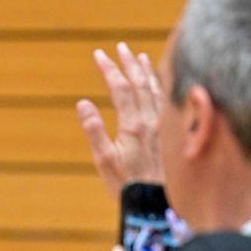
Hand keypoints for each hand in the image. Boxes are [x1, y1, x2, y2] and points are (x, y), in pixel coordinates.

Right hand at [75, 42, 163, 199]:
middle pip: (140, 84)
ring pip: (155, 91)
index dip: (110, 69)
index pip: (121, 88)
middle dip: (129, 63)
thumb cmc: (126, 185)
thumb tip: (83, 103)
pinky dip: (158, 87)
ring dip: (146, 72)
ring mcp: (161, 127)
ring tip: (140, 57)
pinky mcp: (167, 135)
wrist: (156, 204)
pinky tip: (156, 85)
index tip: (99, 54)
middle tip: (119, 47)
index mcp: (133, 125)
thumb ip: (94, 130)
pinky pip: (163, 102)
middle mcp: (150, 121)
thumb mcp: (103, 161)